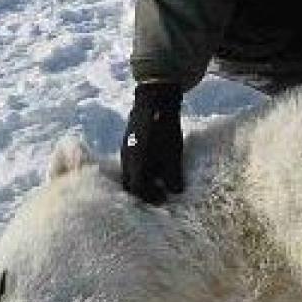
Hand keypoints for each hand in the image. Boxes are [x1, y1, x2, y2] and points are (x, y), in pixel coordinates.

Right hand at [121, 83, 183, 203]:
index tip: (162, 200)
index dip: (149, 197)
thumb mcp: (173, 155)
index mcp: (136, 166)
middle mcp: (126, 159)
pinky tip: (154, 163)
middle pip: (130, 183)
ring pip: (130, 171)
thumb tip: (176, 192)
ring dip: (142, 178)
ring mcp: (125, 149)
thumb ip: (173, 176)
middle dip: (143, 191)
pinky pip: (131, 160)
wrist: (154, 101)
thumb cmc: (165, 130)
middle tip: (158, 194)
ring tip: (157, 179)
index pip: (138, 190)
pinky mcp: (128, 140)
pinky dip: (141, 167)